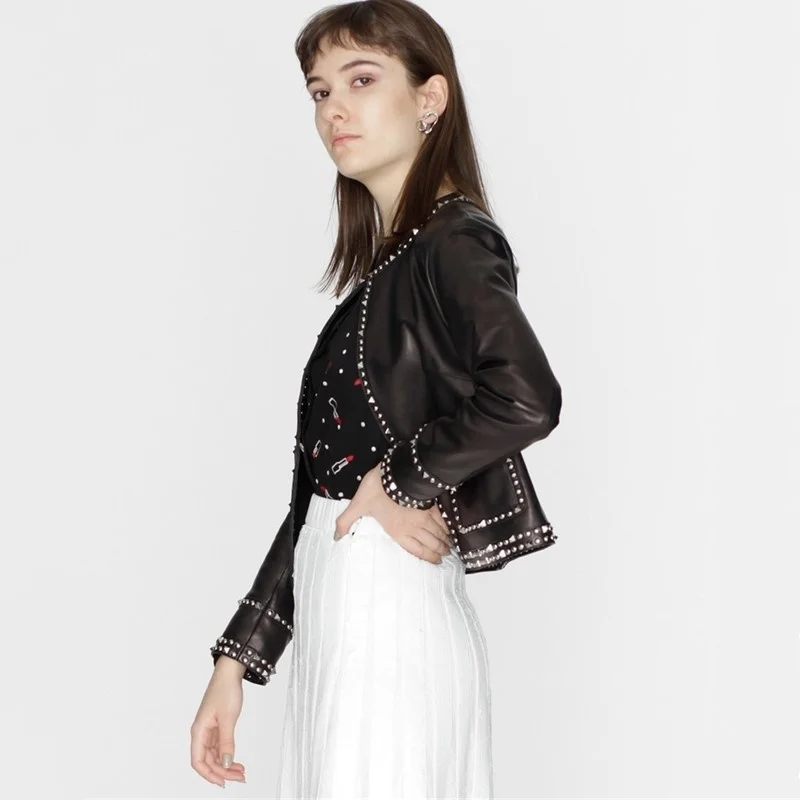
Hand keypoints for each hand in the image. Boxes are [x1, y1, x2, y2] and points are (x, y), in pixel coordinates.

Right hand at [190, 656, 247, 786]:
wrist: (230, 672)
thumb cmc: (225, 690)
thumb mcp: (228, 718)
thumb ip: (226, 742)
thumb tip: (225, 763)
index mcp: (199, 731)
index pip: (198, 761)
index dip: (208, 774)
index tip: (222, 782)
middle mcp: (202, 732)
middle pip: (208, 760)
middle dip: (222, 771)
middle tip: (239, 777)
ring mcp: (209, 730)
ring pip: (215, 755)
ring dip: (226, 765)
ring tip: (240, 771)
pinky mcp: (217, 726)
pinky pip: (220, 747)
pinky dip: (228, 755)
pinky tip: (236, 760)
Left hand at [333, 464, 453, 563]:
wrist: (396, 471)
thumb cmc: (377, 489)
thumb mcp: (358, 505)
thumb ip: (346, 522)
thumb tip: (336, 537)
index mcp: (398, 530)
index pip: (417, 550)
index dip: (429, 558)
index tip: (437, 562)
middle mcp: (414, 527)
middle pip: (432, 543)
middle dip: (440, 551)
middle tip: (446, 555)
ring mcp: (424, 515)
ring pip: (439, 533)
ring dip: (446, 540)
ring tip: (450, 545)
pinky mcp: (431, 504)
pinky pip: (443, 519)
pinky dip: (448, 526)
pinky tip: (451, 528)